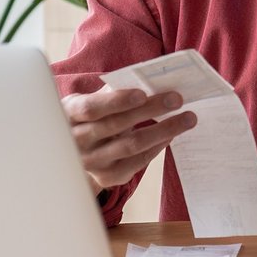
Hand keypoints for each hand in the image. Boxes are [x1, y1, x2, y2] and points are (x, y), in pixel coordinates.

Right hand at [62, 86, 195, 192]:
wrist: (74, 150)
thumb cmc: (90, 116)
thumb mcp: (91, 100)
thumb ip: (113, 90)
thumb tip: (150, 79)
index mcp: (69, 115)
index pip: (91, 108)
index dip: (116, 101)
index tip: (143, 92)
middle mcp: (77, 142)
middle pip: (116, 125)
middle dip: (149, 110)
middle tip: (177, 99)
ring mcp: (92, 163)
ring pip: (131, 146)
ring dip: (163, 130)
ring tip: (187, 118)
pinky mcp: (107, 177)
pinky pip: (137, 162)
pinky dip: (157, 147)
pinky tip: (171, 135)